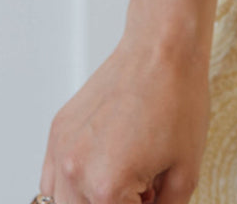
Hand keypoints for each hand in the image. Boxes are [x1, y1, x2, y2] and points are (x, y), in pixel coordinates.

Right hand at [38, 32, 210, 203]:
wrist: (162, 47)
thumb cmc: (178, 100)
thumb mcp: (184, 174)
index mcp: (106, 187)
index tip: (152, 192)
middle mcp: (74, 171)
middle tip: (142, 186)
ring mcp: (61, 149)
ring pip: (62, 203)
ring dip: (90, 200)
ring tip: (123, 175)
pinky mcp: (58, 131)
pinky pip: (51, 179)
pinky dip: (72, 184)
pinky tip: (102, 166)